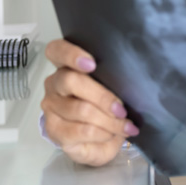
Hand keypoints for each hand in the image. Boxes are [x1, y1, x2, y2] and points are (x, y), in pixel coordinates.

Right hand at [41, 39, 138, 165]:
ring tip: (126, 126)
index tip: (92, 63)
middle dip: (102, 97)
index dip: (71, 54)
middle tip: (122, 109)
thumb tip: (134, 78)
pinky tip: (113, 135)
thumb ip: (114, 77)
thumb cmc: (106, 103)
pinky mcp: (54, 130)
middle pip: (71, 81)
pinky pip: (80, 131)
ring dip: (109, 120)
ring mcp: (51, 107)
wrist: (95, 135)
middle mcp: (54, 84)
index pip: (57, 50)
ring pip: (81, 109)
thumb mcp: (111, 85)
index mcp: (67, 65)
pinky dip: (102, 133)